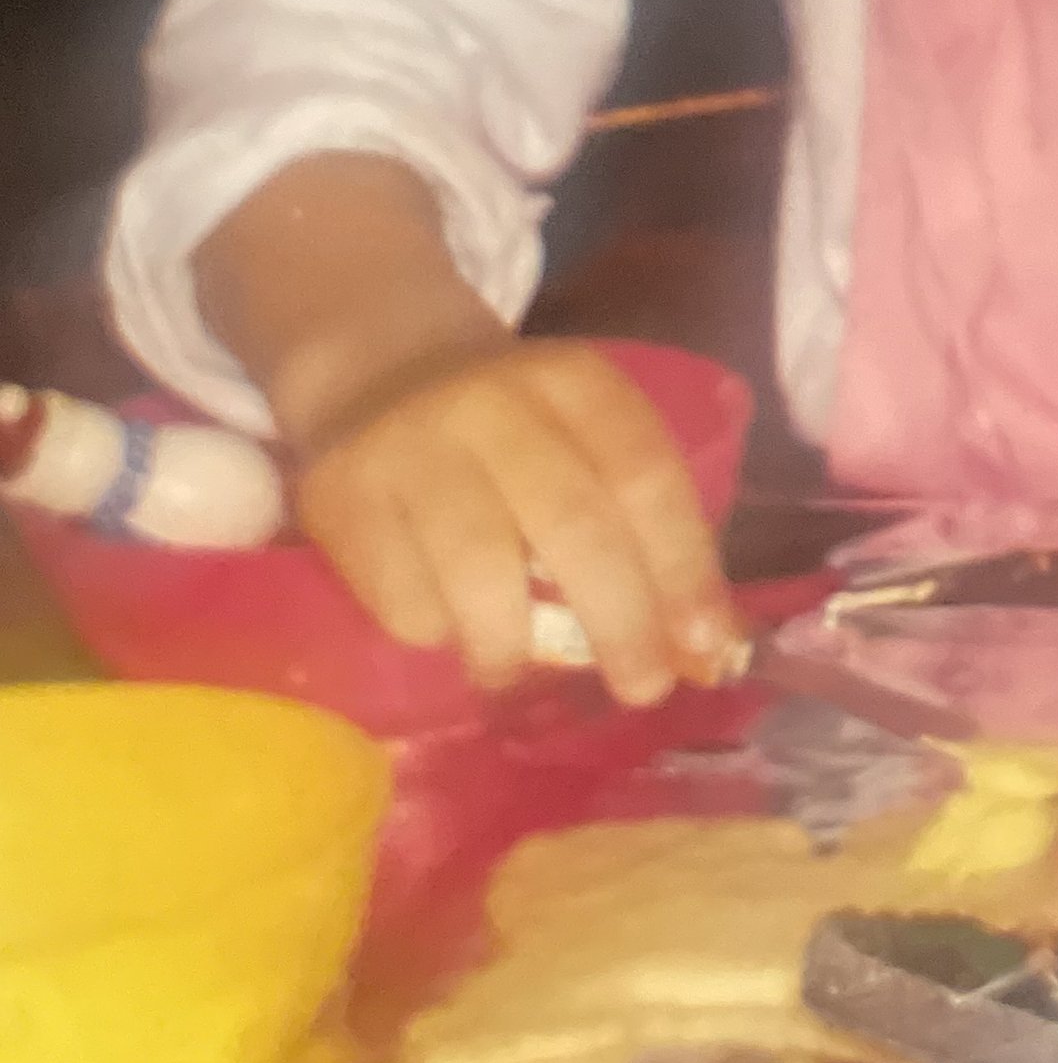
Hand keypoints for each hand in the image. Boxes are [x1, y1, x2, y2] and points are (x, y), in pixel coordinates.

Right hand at [197, 151, 740, 705]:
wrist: (379, 375)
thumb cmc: (511, 437)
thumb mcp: (583, 443)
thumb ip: (642, 531)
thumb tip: (709, 652)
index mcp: (575, 381)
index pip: (644, 474)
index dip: (683, 567)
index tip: (707, 647)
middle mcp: (497, 402)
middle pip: (574, 522)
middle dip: (620, 620)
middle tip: (642, 687)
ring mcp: (415, 445)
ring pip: (482, 570)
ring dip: (516, 645)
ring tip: (522, 675)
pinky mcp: (343, 496)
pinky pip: (405, 599)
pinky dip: (438, 634)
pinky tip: (447, 628)